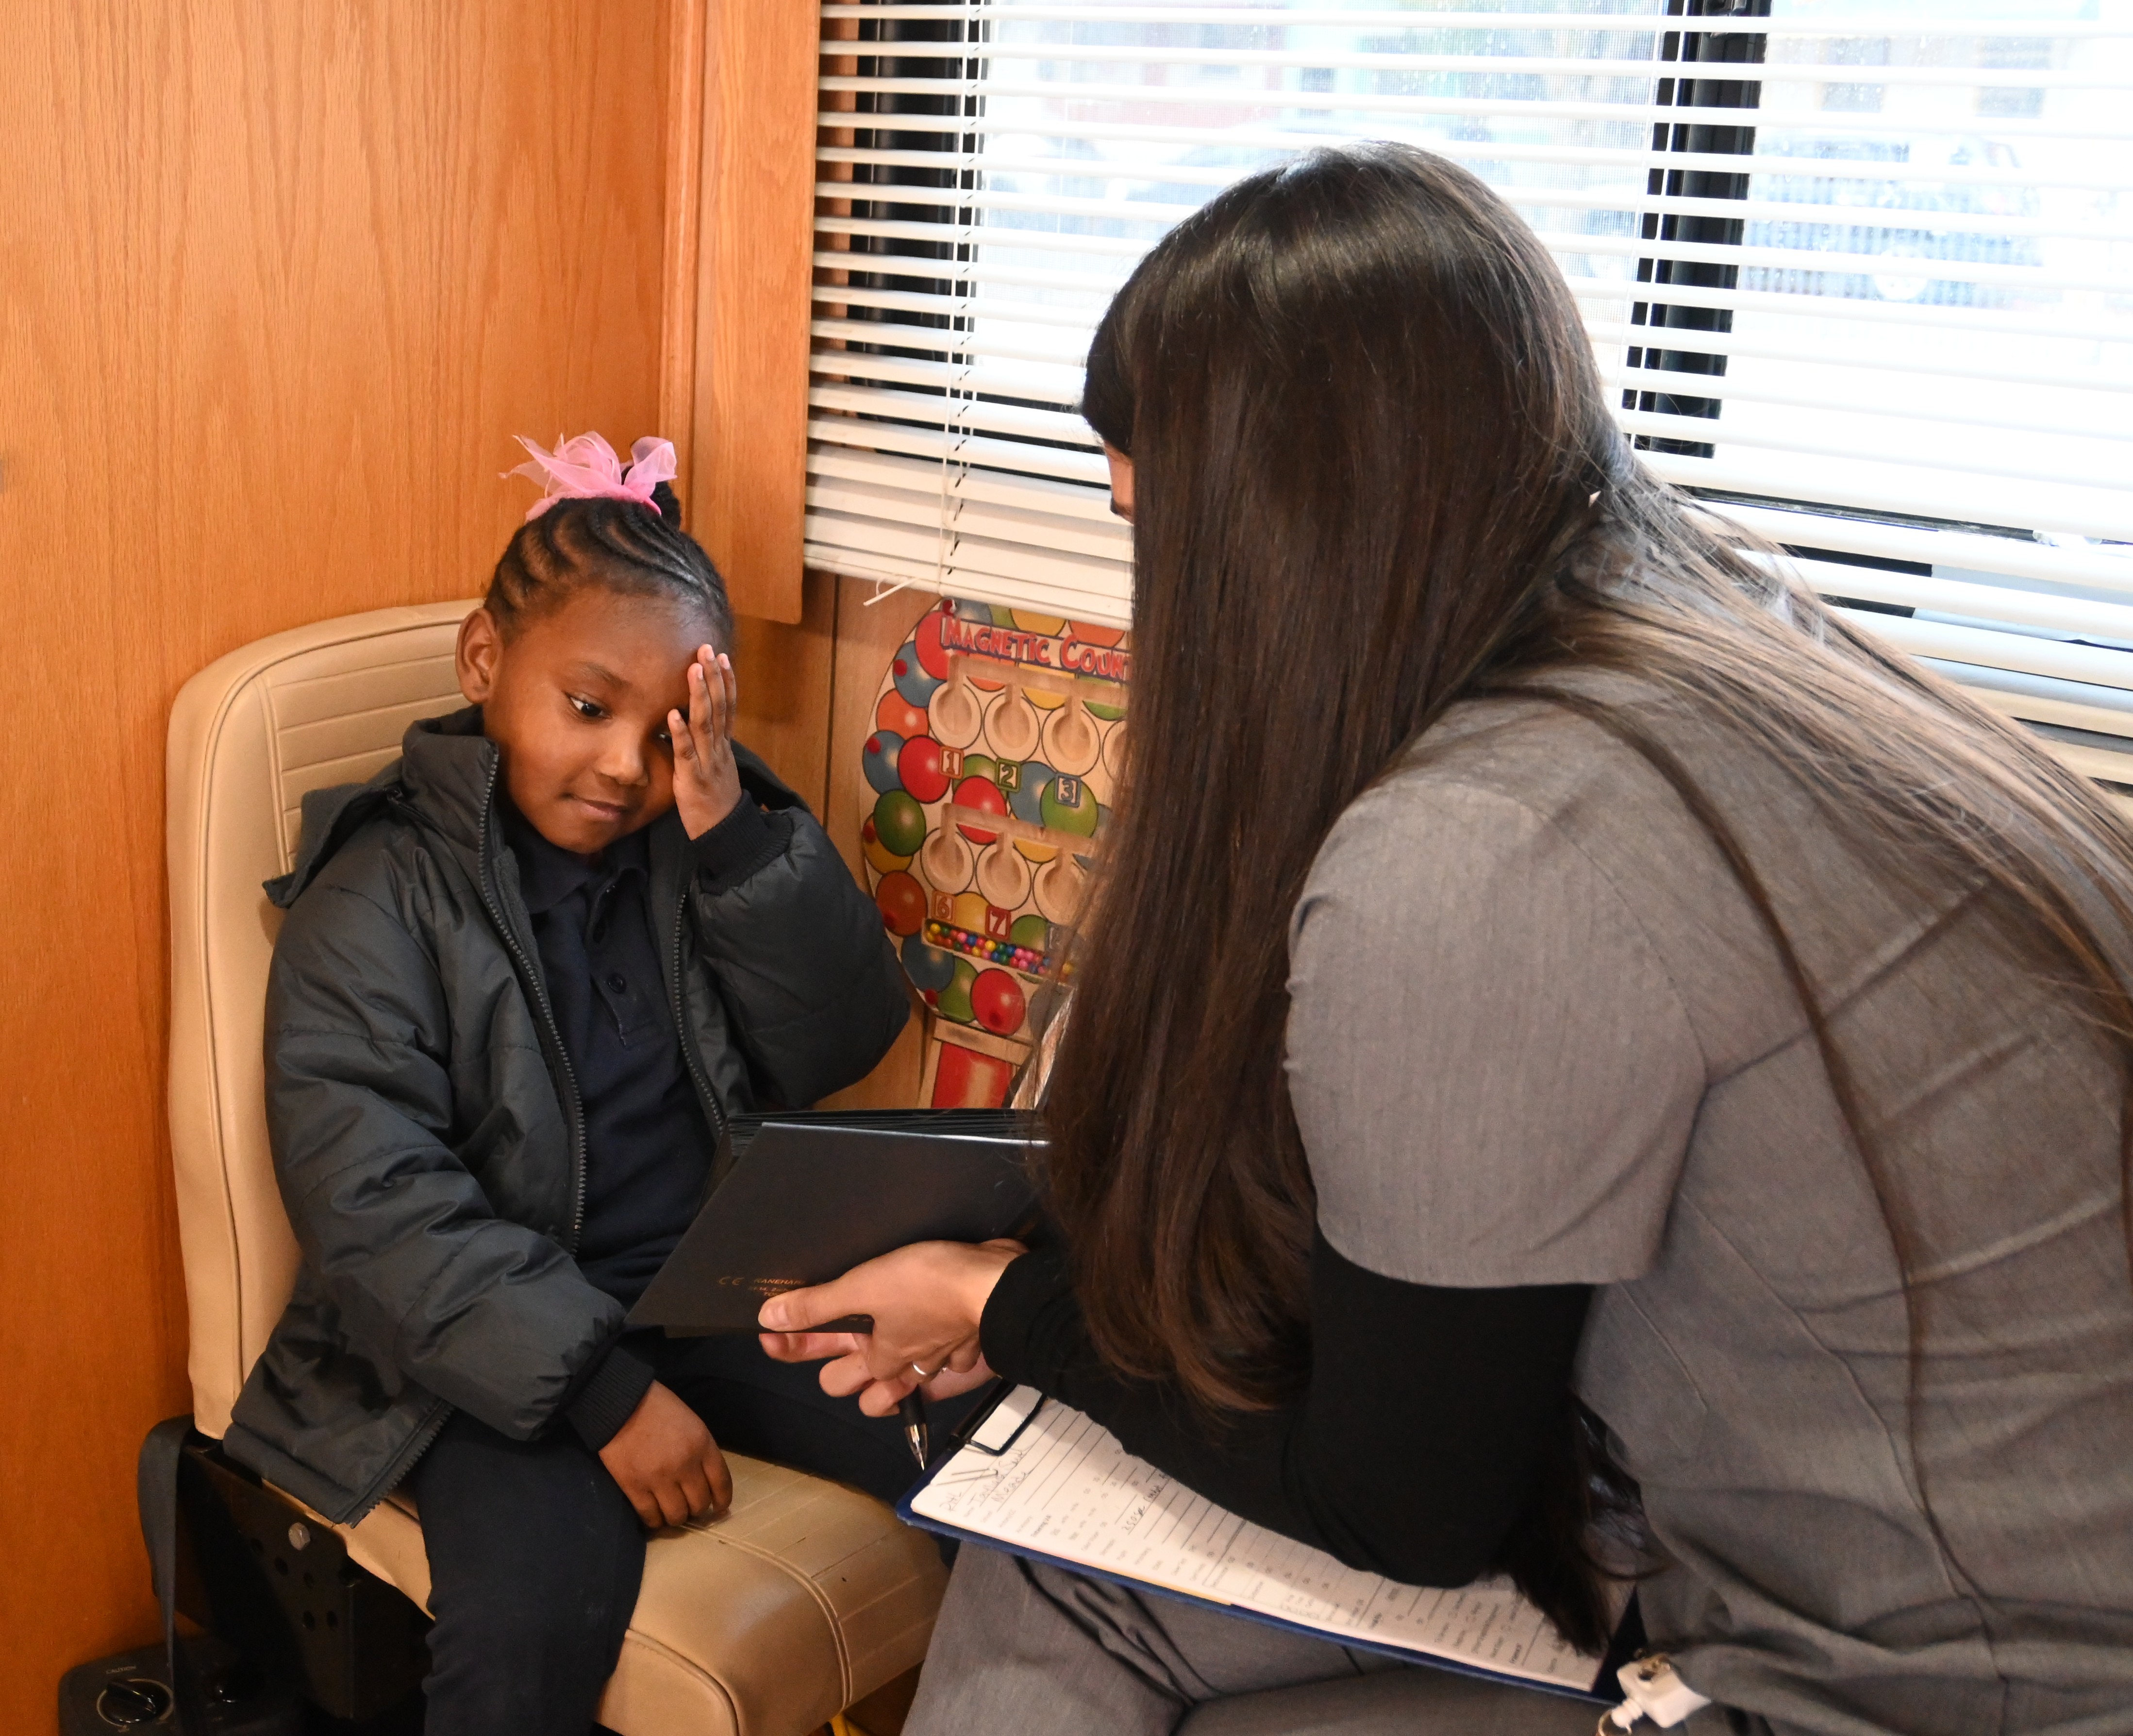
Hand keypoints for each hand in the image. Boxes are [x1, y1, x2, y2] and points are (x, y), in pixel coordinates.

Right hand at [597, 1380, 731, 1528]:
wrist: (621, 1404)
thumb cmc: (658, 1409)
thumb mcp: (692, 1424)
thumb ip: (701, 1451)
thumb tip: (706, 1480)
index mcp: (702, 1445)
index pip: (721, 1483)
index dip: (722, 1500)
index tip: (719, 1507)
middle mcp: (685, 1465)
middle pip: (699, 1503)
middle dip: (697, 1509)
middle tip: (690, 1506)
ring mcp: (659, 1478)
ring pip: (677, 1516)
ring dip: (676, 1517)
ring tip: (671, 1512)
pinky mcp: (634, 1487)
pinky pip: (650, 1517)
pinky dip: (654, 1521)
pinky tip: (654, 1516)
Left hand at [669, 645, 742, 838]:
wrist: (724, 834)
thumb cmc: (716, 802)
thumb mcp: (715, 768)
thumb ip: (707, 746)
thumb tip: (691, 724)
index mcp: (724, 746)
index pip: (729, 707)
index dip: (726, 681)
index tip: (721, 657)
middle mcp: (719, 749)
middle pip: (720, 707)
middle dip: (714, 677)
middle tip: (707, 650)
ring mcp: (708, 763)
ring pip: (706, 724)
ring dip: (699, 696)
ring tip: (693, 670)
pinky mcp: (693, 779)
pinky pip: (687, 753)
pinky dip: (680, 733)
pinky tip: (673, 714)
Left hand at [759, 1240, 1023, 1417]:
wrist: (999, 1286)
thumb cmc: (931, 1285)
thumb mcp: (864, 1286)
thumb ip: (818, 1306)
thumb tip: (770, 1318)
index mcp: (880, 1360)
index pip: (828, 1376)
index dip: (797, 1353)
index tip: (773, 1337)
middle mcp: (907, 1368)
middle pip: (865, 1394)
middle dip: (850, 1375)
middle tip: (840, 1341)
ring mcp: (941, 1360)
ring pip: (906, 1385)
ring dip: (893, 1375)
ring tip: (882, 1346)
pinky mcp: (969, 1344)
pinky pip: (949, 1363)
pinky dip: (940, 1354)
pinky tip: (935, 1332)